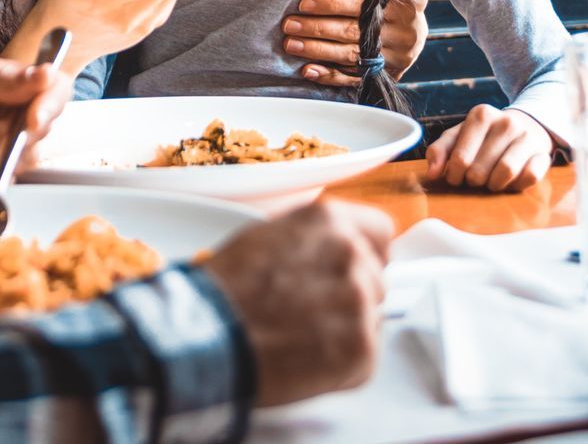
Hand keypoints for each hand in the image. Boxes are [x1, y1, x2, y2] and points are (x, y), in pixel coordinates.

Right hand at [201, 201, 392, 406]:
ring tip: (303, 338)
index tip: (351, 270)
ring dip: (346, 330)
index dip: (366, 253)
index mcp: (329, 221)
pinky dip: (342, 366)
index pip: (380, 231)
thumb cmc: (224, 291)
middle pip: (375, 278)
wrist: (208, 337)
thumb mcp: (266, 236)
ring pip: (371, 319)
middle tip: (311, 312)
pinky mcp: (360, 348)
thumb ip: (311, 238)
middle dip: (350, 296)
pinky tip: (307, 360)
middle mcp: (351, 255)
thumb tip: (330, 250)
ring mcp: (359, 302)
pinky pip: (364, 358)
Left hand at [282, 0, 429, 86]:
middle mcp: (400, 34)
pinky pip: (353, 78)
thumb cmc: (403, 0)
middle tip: (289, 25)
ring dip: (317, 51)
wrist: (417, 32)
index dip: (331, 5)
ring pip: (349, 55)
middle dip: (316, 29)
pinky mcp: (385, 75)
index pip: (361, 6)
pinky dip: (329, 75)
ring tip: (291, 44)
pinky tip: (308, 70)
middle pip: (351, 32)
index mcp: (404, 7)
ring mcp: (393, 58)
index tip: (303, 4)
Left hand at [424, 105, 553, 192]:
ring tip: (491, 181)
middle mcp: (506, 122)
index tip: (456, 177)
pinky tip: (511, 180)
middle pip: (480, 170)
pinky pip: (529, 177)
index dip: (454, 176)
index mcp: (481, 114)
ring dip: (494, 185)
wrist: (525, 127)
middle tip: (475, 179)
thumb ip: (440, 151)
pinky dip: (517, 185)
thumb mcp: (459, 136)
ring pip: (505, 173)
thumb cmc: (485, 137)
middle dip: (473, 181)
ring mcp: (527, 137)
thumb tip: (432, 173)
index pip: (460, 159)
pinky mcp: (543, 154)